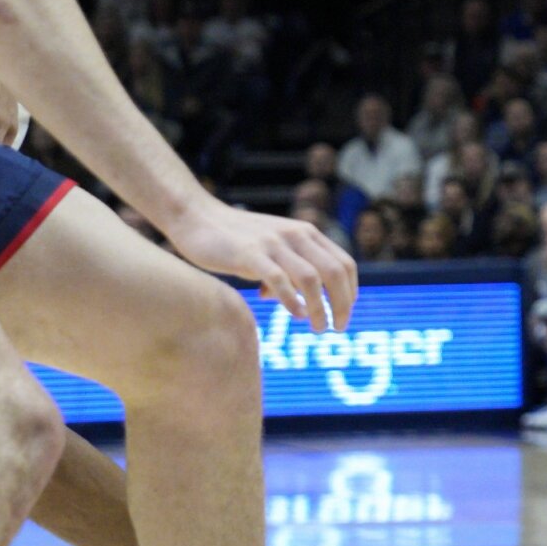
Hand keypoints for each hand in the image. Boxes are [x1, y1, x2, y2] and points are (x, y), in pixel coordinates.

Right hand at [167, 200, 357, 331]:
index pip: (344, 264)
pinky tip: (296, 314)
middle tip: (339, 327)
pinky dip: (292, 300)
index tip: (345, 312)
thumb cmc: (235, 239)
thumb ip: (289, 271)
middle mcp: (295, 235)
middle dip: (343, 304)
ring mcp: (273, 244)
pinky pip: (280, 279)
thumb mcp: (271, 250)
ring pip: (312, 278)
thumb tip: (297, 304)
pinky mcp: (250, 254)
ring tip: (319, 328)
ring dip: (320, 307)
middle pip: (335, 272)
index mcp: (306, 233)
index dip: (351, 291)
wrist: (196, 217)